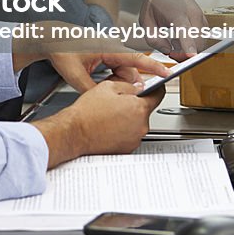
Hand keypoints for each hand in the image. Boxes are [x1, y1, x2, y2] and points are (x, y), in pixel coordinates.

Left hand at [11, 20, 166, 88]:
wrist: (50, 39)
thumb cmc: (61, 48)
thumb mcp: (75, 75)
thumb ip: (93, 90)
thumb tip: (106, 101)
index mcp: (108, 48)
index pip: (136, 58)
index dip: (153, 66)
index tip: (167, 72)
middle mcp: (112, 47)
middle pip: (130, 70)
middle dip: (127, 84)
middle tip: (116, 93)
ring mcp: (109, 51)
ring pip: (124, 72)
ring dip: (118, 83)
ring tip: (100, 85)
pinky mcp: (105, 55)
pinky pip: (117, 69)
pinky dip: (113, 79)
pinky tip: (101, 83)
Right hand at [33, 79, 164, 166]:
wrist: (74, 133)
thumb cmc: (87, 112)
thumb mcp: (108, 87)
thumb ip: (129, 86)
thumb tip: (139, 87)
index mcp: (139, 108)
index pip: (159, 95)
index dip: (156, 88)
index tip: (154, 87)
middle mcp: (140, 126)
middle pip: (146, 110)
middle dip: (135, 105)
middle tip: (118, 102)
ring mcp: (134, 139)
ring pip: (137, 123)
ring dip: (129, 119)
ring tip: (110, 115)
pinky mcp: (127, 149)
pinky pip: (130, 135)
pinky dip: (123, 131)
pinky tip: (109, 126)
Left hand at [128, 0, 206, 58]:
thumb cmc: (156, 1)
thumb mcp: (145, 19)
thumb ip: (153, 38)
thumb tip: (168, 51)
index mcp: (177, 13)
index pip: (185, 31)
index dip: (188, 45)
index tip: (191, 56)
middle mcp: (193, 15)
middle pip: (196, 43)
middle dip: (184, 54)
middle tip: (169, 50)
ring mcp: (201, 18)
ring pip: (200, 44)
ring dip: (187, 50)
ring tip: (172, 39)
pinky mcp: (204, 23)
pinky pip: (200, 40)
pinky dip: (191, 44)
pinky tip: (179, 37)